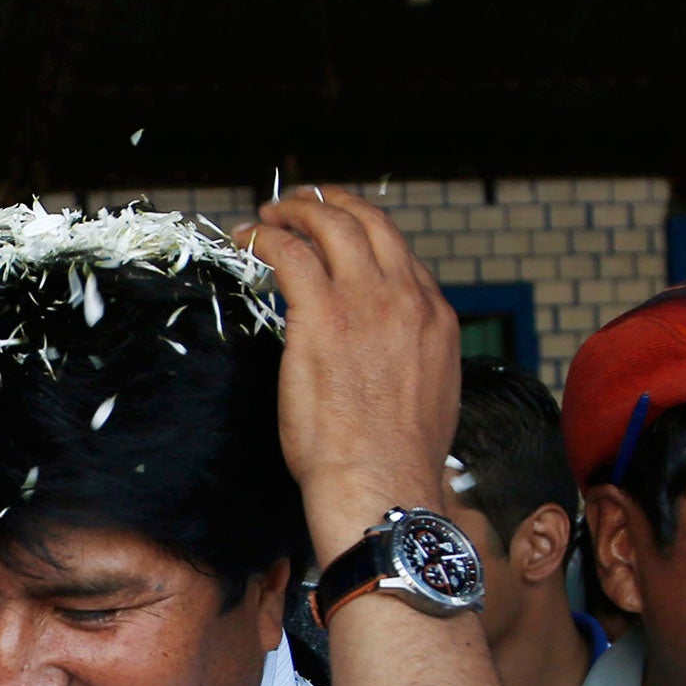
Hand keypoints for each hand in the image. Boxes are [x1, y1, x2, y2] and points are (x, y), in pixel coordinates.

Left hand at [238, 188, 460, 565]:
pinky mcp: (322, 316)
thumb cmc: (396, 461)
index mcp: (436, 320)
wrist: (381, 483)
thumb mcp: (429, 401)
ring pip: (331, 224)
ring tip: (270, 213)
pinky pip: (290, 253)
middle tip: (302, 202)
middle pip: (370, 224)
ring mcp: (366, 302)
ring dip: (296, 210)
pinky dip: (266, 237)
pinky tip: (249, 239)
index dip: (364, 238)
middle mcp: (406, 299)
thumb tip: (394, 370)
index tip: (338, 239)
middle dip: (332, 204)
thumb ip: (415, 367)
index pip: (401, 257)